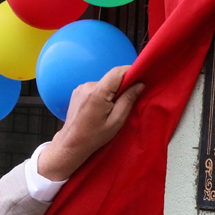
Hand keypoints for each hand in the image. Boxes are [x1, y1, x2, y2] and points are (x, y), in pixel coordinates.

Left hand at [38, 66, 144, 180]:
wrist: (72, 143)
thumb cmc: (94, 136)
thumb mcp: (116, 121)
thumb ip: (128, 100)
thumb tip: (140, 84)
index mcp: (97, 92)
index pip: (118, 72)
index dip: (131, 71)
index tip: (142, 76)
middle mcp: (88, 86)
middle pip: (111, 78)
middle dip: (122, 85)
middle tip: (129, 98)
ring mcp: (81, 88)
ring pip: (104, 83)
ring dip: (112, 91)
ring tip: (113, 108)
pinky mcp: (78, 91)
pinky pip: (96, 87)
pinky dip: (103, 94)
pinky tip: (102, 108)